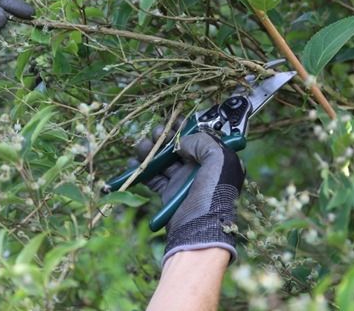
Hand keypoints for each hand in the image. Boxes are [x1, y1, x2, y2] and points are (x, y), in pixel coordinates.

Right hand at [133, 125, 244, 264]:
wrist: (199, 233)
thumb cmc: (214, 196)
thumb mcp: (220, 161)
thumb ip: (203, 142)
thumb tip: (183, 142)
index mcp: (218, 161)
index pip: (201, 138)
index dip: (186, 128)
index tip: (173, 120)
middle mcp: (202, 170)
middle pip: (180, 147)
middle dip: (165, 138)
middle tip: (155, 132)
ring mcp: (185, 182)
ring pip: (165, 160)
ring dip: (151, 152)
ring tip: (140, 146)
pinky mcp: (170, 194)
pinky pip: (154, 178)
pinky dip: (143, 170)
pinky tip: (134, 163)